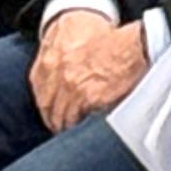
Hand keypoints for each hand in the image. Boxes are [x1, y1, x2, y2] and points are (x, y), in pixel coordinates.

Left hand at [31, 11, 149, 131]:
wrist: (131, 45)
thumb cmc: (110, 41)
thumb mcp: (76, 40)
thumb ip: (62, 58)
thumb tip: (58, 76)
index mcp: (52, 58)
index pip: (38, 87)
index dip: (43, 101)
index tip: (48, 108)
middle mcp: (58, 73)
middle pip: (47, 104)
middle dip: (52, 116)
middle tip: (57, 125)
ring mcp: (73, 87)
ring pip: (62, 114)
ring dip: (65, 124)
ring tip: (70, 129)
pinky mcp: (89, 98)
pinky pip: (78, 118)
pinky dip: (80, 124)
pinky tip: (82, 127)